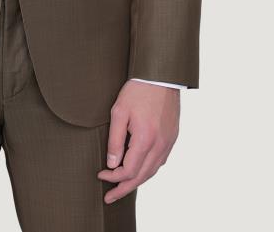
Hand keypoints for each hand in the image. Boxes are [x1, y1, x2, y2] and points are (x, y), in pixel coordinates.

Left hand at [97, 79, 179, 203]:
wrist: (161, 75)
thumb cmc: (137, 90)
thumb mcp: (119, 111)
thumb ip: (115, 140)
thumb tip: (111, 164)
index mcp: (145, 139)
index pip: (128, 171)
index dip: (113, 177)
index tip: (101, 175)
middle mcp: (159, 145)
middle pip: (141, 177)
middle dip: (124, 188)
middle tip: (110, 197)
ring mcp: (168, 142)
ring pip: (152, 171)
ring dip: (137, 181)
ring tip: (123, 187)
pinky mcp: (172, 137)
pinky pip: (160, 161)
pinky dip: (148, 170)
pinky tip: (139, 169)